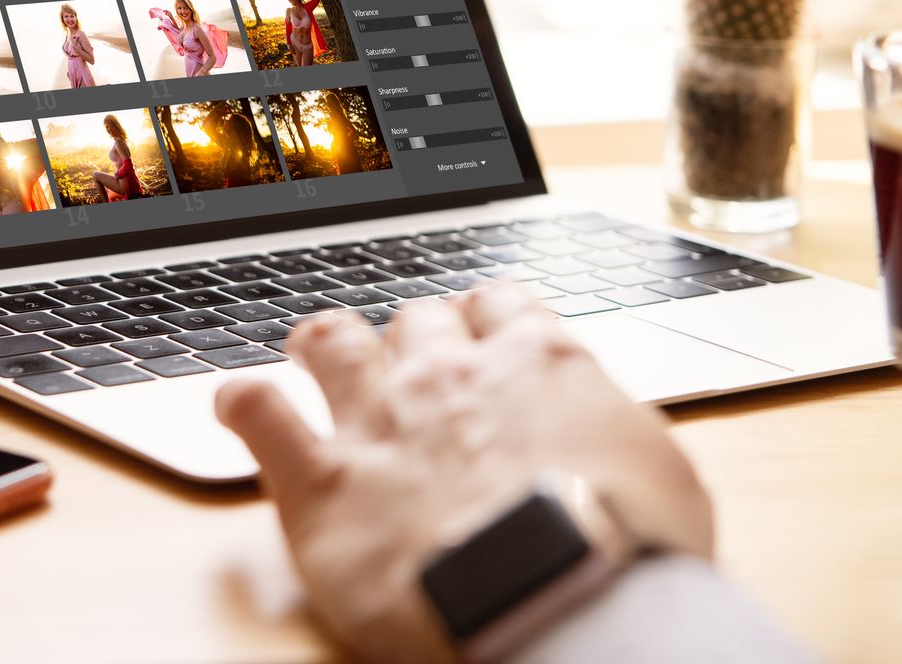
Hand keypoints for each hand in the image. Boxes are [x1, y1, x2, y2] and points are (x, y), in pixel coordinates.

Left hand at [216, 285, 712, 662]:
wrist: (559, 598)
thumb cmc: (628, 549)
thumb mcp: (662, 475)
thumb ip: (618, 435)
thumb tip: (614, 445)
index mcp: (538, 360)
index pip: (499, 303)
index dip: (485, 321)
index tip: (481, 339)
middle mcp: (450, 373)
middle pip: (414, 319)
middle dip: (411, 339)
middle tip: (410, 372)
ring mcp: (379, 419)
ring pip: (331, 341)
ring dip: (323, 345)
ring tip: (316, 353)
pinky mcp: (322, 481)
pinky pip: (260, 411)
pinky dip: (244, 402)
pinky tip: (239, 405)